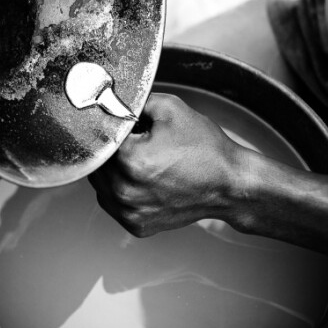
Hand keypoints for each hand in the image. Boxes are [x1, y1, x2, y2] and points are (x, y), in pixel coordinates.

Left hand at [88, 93, 250, 237]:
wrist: (230, 185)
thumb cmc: (206, 150)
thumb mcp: (170, 108)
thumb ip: (133, 102)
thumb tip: (109, 103)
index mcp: (130, 160)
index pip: (98, 137)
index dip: (109, 128)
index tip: (122, 126)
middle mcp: (124, 191)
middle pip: (96, 162)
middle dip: (111, 151)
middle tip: (138, 145)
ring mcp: (129, 211)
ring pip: (100, 184)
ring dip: (112, 171)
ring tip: (143, 163)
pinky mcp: (136, 225)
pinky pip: (113, 203)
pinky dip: (121, 191)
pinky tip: (143, 181)